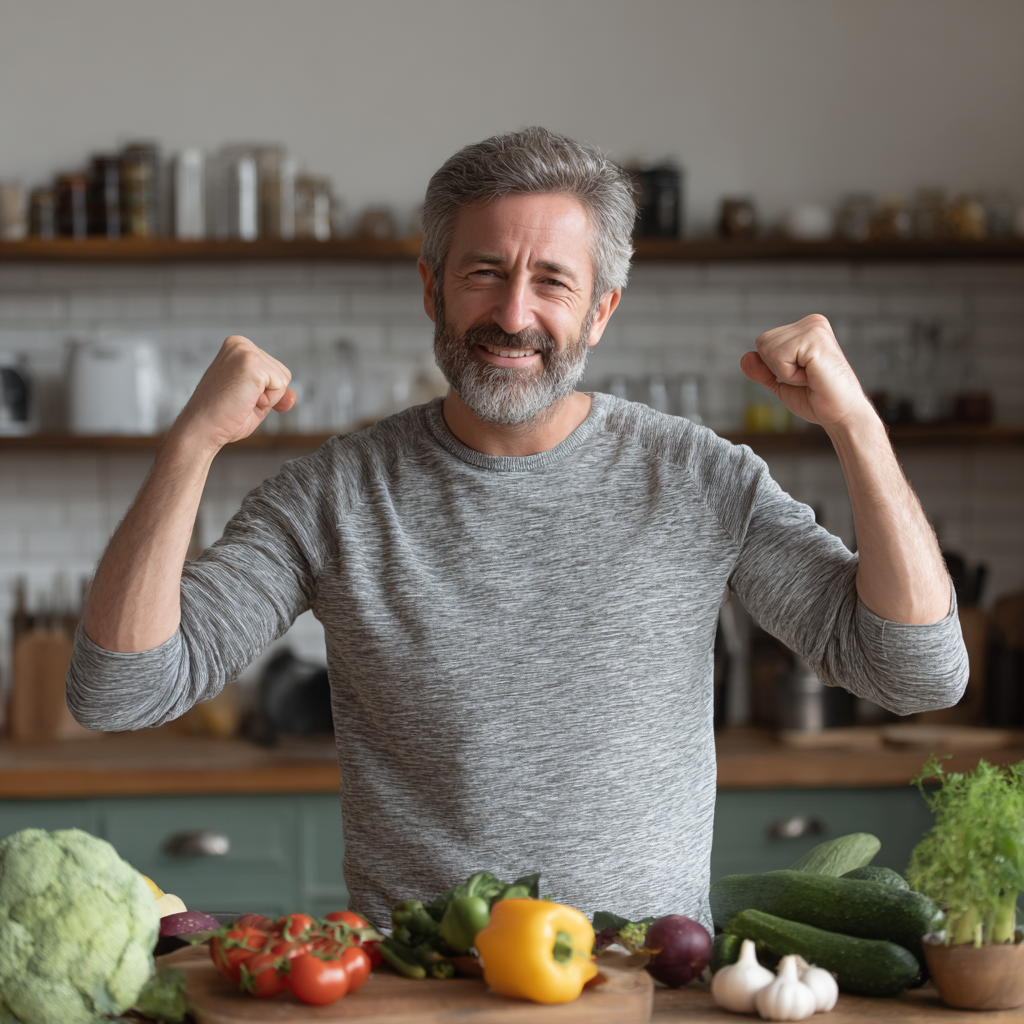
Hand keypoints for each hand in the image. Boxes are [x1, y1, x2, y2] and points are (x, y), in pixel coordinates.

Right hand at [171, 336, 295, 451]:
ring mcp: (245, 351)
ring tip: (240, 401)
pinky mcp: (251, 363)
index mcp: (237, 346)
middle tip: (239, 401)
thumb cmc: (223, 417)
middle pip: (282, 373)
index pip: (274, 370)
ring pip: (283, 379)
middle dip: (268, 395)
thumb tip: (292, 395)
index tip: (238, 397)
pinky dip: (267, 401)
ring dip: (267, 398)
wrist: (201, 429)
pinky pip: (281, 386)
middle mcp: (240, 343)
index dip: (265, 393)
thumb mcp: (255, 400)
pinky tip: (244, 401)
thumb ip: (275, 392)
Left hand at [740, 314, 872, 428]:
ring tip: (811, 376)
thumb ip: (762, 370)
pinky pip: (778, 357)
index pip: (764, 343)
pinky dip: (790, 375)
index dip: (775, 368)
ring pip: (768, 350)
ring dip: (785, 373)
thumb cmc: (816, 398)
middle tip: (807, 377)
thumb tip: (745, 357)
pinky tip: (812, 376)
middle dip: (778, 369)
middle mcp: (811, 322)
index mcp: (805, 328)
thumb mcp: (781, 382)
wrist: (840, 414)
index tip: (802, 375)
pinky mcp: (814, 338)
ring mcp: (814, 327)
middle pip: (762, 343)